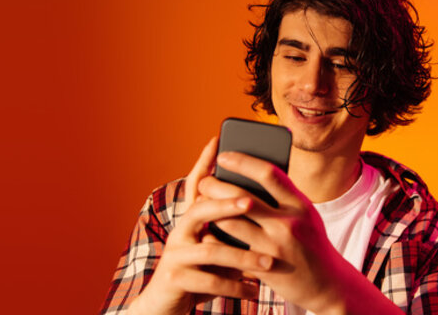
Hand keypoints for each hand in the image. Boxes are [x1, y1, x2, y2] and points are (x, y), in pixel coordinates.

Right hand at [127, 138, 274, 314]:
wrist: (168, 306)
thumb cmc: (202, 273)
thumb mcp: (219, 249)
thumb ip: (233, 230)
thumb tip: (262, 205)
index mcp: (191, 221)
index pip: (197, 185)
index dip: (203, 163)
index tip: (216, 140)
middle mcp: (180, 232)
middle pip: (200, 210)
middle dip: (225, 204)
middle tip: (250, 203)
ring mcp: (175, 255)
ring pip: (210, 249)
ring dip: (242, 256)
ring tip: (268, 264)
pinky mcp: (174, 278)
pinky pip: (208, 280)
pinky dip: (234, 286)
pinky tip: (254, 291)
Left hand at [197, 151, 399, 314]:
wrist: (328, 284)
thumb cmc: (311, 243)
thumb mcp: (305, 215)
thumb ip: (283, 197)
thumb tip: (248, 173)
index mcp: (299, 205)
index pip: (268, 173)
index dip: (242, 161)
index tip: (223, 156)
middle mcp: (288, 223)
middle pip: (242, 196)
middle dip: (216, 186)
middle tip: (203, 182)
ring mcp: (275, 247)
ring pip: (230, 222)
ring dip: (210, 211)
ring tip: (201, 204)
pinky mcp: (263, 267)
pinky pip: (230, 248)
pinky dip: (215, 237)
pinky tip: (207, 230)